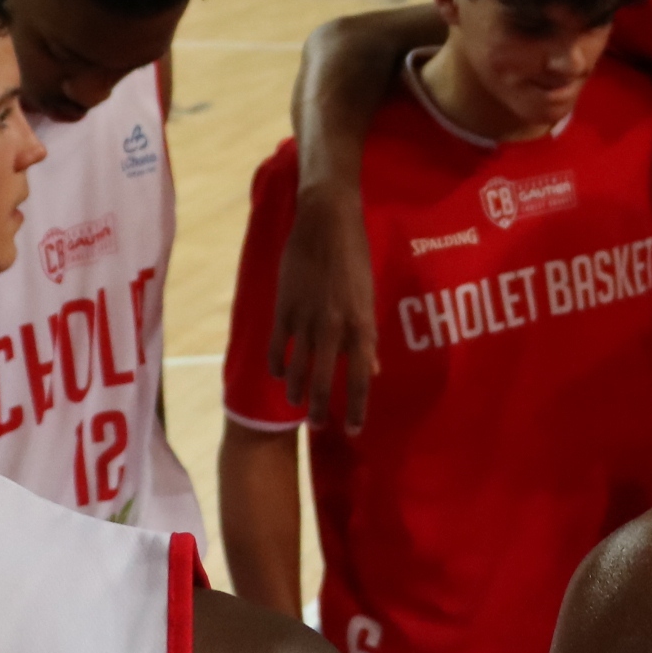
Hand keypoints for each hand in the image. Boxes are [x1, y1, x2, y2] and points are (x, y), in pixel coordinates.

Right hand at [269, 183, 377, 431]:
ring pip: (297, 371)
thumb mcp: (369, 296)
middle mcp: (335, 328)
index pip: (360, 379)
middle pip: (324, 382)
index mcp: (361, 324)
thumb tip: (373, 368)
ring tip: (296, 404)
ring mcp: (307, 320)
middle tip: (319, 426)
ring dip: (296, 392)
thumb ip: (368, 336)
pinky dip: (278, 365)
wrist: (327, 223)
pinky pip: (278, 348)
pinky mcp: (284, 309)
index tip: (354, 429)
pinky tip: (279, 374)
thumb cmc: (356, 256)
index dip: (356, 408)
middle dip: (321, 409)